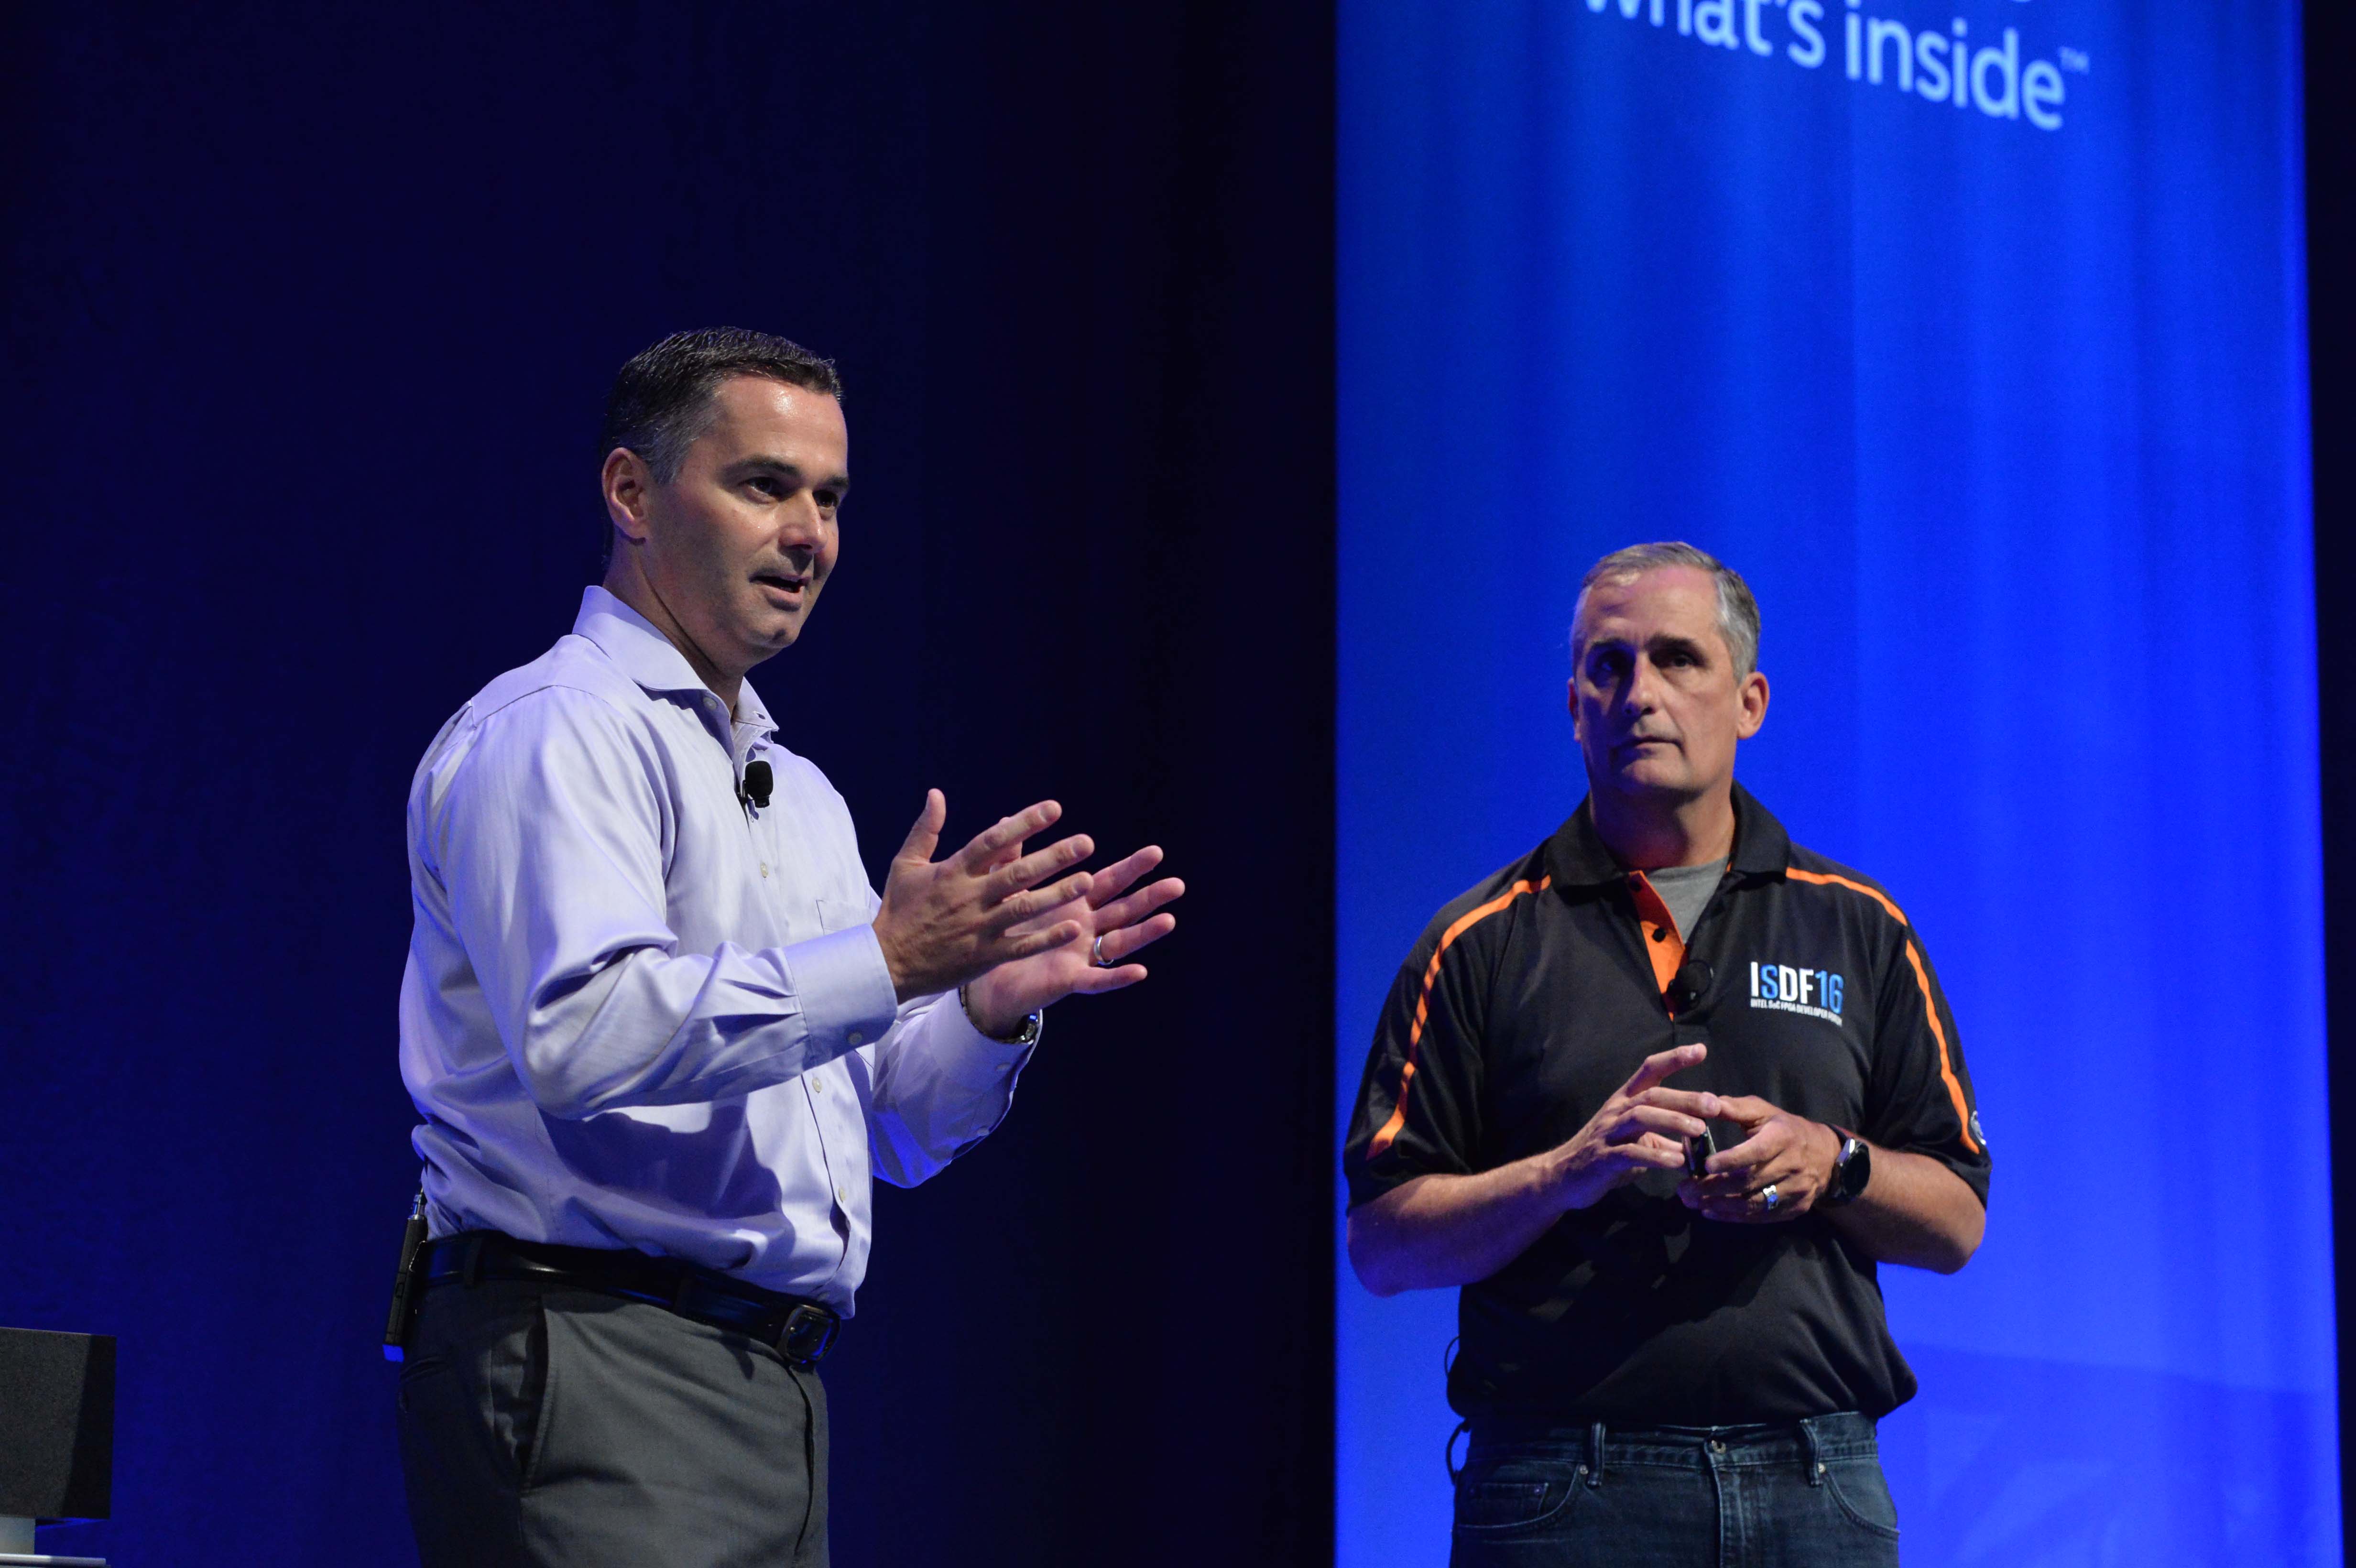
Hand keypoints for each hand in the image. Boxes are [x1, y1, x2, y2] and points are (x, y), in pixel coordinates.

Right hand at [872, 792, 1095, 1000]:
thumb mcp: (905, 865)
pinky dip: (1046, 937)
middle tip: (1086, 843)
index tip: (1054, 809)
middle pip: (1017, 872)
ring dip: (1058, 894)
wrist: (886, 964)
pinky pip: (1021, 945)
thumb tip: (936, 794)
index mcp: (952, 872)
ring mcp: (978, 928)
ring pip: (1024, 907)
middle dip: (1053, 856)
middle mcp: (969, 897)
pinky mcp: (984, 956)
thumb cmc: (899, 911)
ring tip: (1088, 881)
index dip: (1025, 823)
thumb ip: (925, 829)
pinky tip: (1073, 927)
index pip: (993, 841)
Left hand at [963, 844, 1184, 1034]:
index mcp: (1075, 903)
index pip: (1109, 881)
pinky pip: (1099, 980)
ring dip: (1145, 933)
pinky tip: (1140, 971)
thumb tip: (1007, 818)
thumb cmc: (1005, 932)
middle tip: (1177, 884)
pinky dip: (1119, 976)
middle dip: (1150, 897)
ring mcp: (1082, 955)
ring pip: (1120, 942)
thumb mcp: (1010, 892)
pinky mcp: (1071, 980)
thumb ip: (1013, 860)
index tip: (1156, 852)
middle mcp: (1086, 928)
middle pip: (1125, 909)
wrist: (986, 977)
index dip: (1132, 868)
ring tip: (1169, 920)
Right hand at [1542, 1044, 1721, 1212]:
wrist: (1563, 1177)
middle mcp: (1616, 1111)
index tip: (1700, 1050)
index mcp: (1625, 1101)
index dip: (1674, 1058)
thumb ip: (1664, 1141)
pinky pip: (1630, 1153)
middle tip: (1714, 1105)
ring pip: (1640, 1117)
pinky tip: (1677, 1161)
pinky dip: (1656, 1156)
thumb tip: (1699, 1148)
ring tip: (1700, 1130)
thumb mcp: (1637, 1144)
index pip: (1649, 1070)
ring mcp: (1607, 1133)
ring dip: (1673, 1121)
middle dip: (1684, 1098)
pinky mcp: (1602, 1159)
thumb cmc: (1605, 1155)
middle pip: (1652, 1095)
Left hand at [1678, 1095, 1841, 1221]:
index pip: (1756, 1152)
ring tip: (1692, 1202)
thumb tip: (1704, 1101)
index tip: (1705, 1165)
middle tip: (1684, 1189)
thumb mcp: (1764, 1111)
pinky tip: (1711, 1212)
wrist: (1827, 1155)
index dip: (1730, 1160)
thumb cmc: (1785, 1128)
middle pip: (1750, 1181)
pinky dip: (1734, 1217)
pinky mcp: (1795, 1209)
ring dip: (1720, 1205)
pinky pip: (1762, 1217)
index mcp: (1783, 1138)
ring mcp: (1796, 1190)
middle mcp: (1792, 1166)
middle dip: (1714, 1187)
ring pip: (1754, 1203)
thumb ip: (1734, 1108)